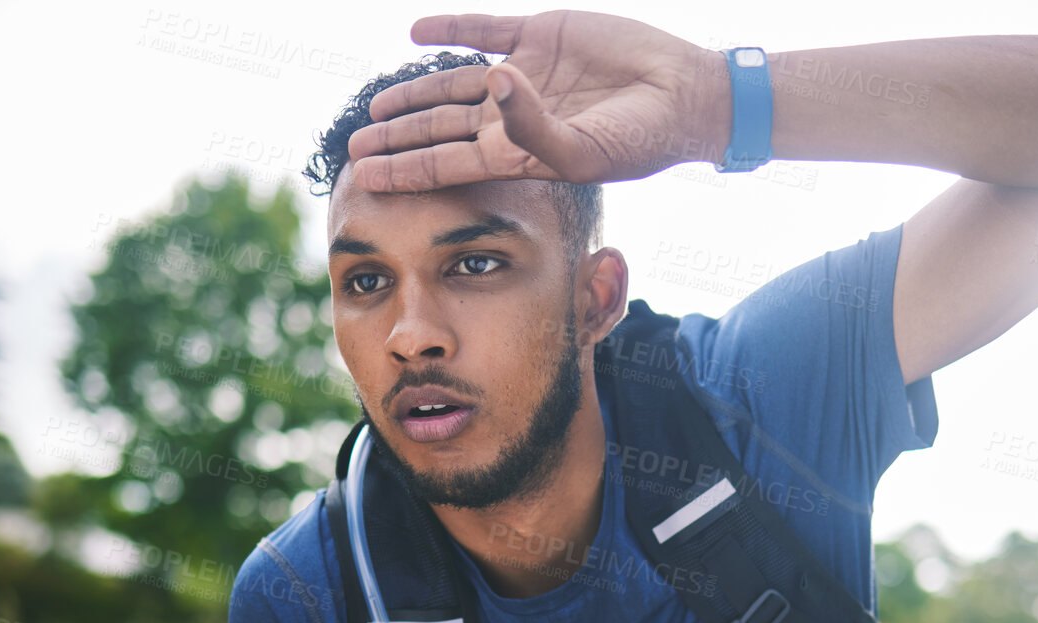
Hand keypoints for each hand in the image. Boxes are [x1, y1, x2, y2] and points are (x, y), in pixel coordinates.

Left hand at [346, 10, 730, 191]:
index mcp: (517, 154)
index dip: (405, 170)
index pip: (447, 164)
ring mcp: (524, 75)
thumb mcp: (581, 150)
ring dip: (414, 94)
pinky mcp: (540, 35)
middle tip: (354, 150)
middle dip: (397, 140)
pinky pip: (485, 29)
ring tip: (375, 108)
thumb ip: (533, 124)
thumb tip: (492, 80)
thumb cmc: (638, 139)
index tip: (365, 177)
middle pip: (439, 128)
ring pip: (453, 85)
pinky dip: (452, 30)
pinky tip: (416, 32)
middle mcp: (512, 117)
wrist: (684, 96)